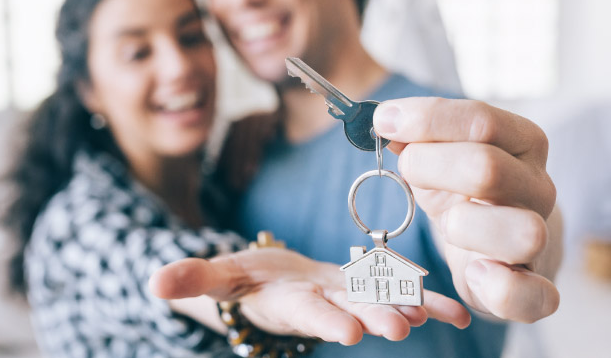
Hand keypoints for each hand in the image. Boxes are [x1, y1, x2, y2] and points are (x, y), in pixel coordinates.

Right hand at [149, 247, 470, 344]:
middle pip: (349, 310)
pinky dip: (428, 300)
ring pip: (380, 300)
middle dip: (373, 317)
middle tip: (399, 327)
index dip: (324, 320)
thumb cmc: (247, 280)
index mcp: (289, 302)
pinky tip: (457, 309)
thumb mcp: (219, 277)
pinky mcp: (367, 287)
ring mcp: (349, 296)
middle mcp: (324, 304)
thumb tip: (153, 283)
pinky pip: (401, 292)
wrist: (279, 285)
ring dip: (407, 306)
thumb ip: (193, 280)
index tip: (347, 332)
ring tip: (434, 312)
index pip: (305, 312)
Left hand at [373, 97, 561, 322]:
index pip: (482, 121)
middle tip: (407, 169)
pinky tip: (475, 272)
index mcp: (522, 143)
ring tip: (448, 224)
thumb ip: (419, 136)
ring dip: (466, 227)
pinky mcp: (537, 289)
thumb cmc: (466, 193)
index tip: (382, 122)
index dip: (426, 119)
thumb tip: (385, 120)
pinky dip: (500, 288)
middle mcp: (538, 187)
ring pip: (522, 232)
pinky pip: (534, 296)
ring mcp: (543, 239)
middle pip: (488, 168)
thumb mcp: (442, 157)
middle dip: (430, 166)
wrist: (500, 245)